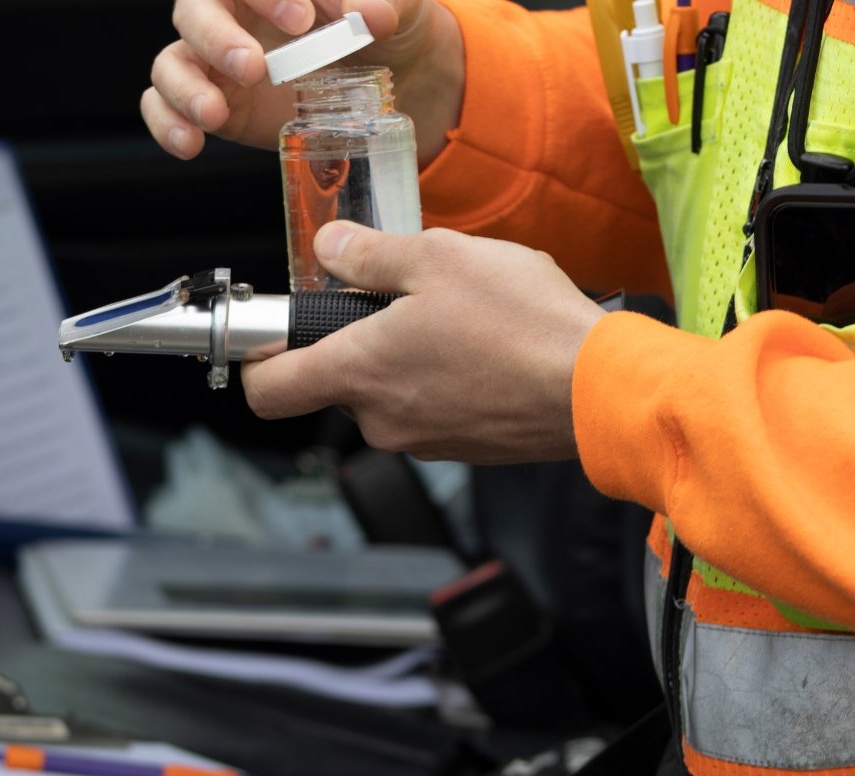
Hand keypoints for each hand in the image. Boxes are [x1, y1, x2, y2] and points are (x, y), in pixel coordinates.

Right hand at [141, 0, 462, 164]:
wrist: (394, 76)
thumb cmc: (386, 28)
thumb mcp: (399, 10)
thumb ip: (386, 4)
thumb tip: (372, 15)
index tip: (303, 20)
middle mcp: (233, 14)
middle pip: (196, 11)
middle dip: (218, 38)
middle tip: (254, 67)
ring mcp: (218, 62)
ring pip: (173, 62)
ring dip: (185, 88)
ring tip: (213, 115)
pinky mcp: (218, 104)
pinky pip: (167, 108)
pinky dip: (168, 124)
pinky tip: (189, 144)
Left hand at [241, 222, 606, 462]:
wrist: (596, 387)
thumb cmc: (521, 323)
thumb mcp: (438, 258)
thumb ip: (369, 254)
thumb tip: (330, 249)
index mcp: (360, 371)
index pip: (267, 391)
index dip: (258, 361)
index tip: (276, 334)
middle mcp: (383, 419)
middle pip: (337, 382)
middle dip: (359, 341)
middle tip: (403, 300)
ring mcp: (423, 439)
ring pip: (389, 393)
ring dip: (406, 357)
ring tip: (457, 321)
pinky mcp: (462, 448)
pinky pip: (429, 408)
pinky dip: (441, 380)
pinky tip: (484, 351)